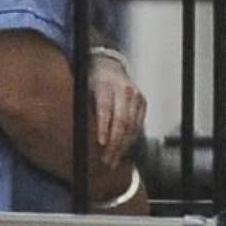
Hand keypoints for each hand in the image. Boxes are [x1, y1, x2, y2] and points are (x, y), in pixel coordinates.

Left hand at [88, 53, 145, 169]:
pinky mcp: (142, 102)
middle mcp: (123, 90)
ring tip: (113, 161)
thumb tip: (83, 136)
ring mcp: (135, 96)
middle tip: (106, 161)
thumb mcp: (84, 90)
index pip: (106, 109)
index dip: (104, 128)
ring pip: (132, 126)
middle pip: (121, 121)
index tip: (101, 144)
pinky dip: (130, 140)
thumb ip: (87, 110)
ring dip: (123, 146)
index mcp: (105, 85)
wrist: (108, 65)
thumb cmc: (91, 81)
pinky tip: (123, 150)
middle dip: (114, 144)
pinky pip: (138, 125)